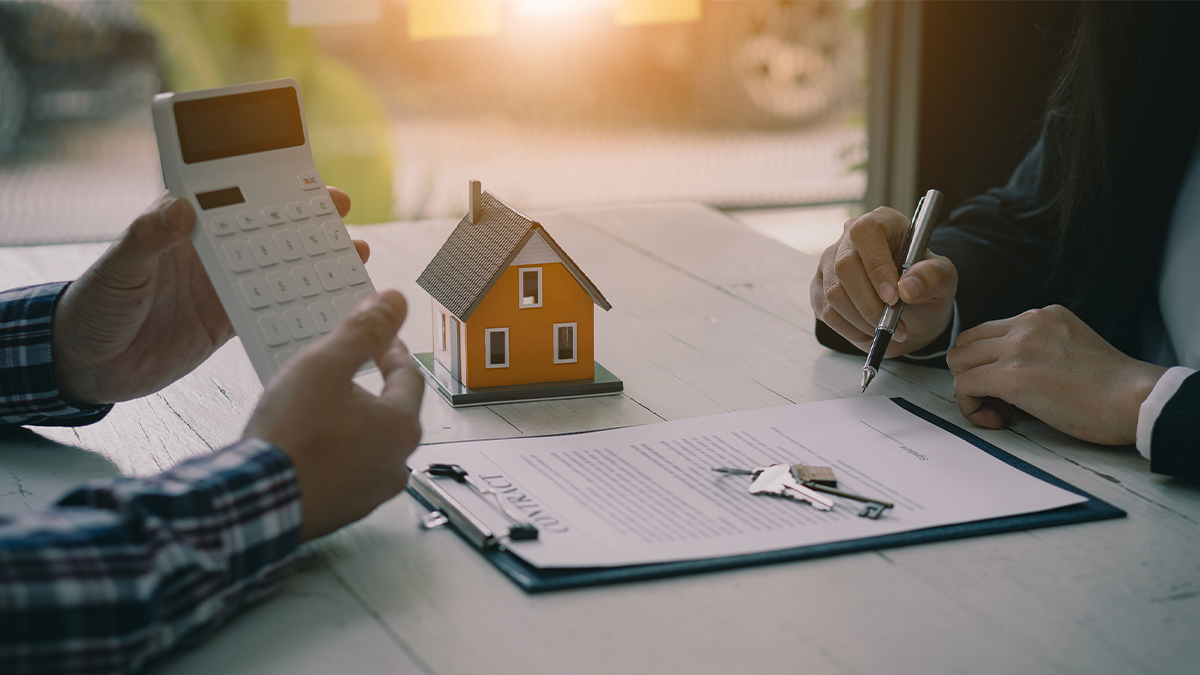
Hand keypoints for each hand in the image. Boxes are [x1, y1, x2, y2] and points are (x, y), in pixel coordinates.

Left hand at [52, 189, 369, 404]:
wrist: (85, 366)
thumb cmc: (90, 308)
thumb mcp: (117, 269)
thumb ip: (146, 238)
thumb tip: (180, 207)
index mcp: (183, 230)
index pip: (234, 198)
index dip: (272, 187)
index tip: (308, 181)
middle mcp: (208, 253)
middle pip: (266, 229)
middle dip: (307, 219)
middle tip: (344, 212)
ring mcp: (221, 287)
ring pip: (277, 266)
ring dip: (312, 260)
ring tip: (351, 254)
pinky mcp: (226, 321)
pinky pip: (270, 307)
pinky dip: (299, 303)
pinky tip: (326, 300)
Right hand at [244, 290, 423, 541]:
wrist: (254, 503)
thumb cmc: (290, 439)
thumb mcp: (324, 366)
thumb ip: (362, 331)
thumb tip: (394, 302)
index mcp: (402, 428)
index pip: (408, 376)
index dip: (390, 351)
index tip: (378, 340)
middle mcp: (396, 464)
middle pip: (390, 412)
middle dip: (367, 388)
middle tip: (339, 372)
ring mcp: (371, 492)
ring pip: (369, 443)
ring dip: (350, 423)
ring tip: (316, 409)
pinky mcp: (344, 509)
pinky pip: (347, 470)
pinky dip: (334, 453)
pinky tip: (306, 444)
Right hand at [810, 207, 957, 355]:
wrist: (912, 311)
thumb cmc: (925, 286)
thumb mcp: (944, 279)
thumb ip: (933, 277)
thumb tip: (907, 287)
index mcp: (882, 222)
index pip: (865, 233)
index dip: (876, 266)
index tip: (893, 298)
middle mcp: (849, 238)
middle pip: (845, 266)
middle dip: (869, 303)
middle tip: (891, 323)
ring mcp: (829, 263)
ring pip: (833, 293)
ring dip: (861, 320)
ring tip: (885, 329)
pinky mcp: (819, 288)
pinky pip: (826, 312)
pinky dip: (850, 329)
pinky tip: (870, 331)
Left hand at [947, 304, 1166, 444]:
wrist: (1138, 400)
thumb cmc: (1113, 389)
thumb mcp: (1071, 349)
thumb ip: (1038, 351)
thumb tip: (1005, 376)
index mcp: (1043, 316)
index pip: (989, 333)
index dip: (988, 364)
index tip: (1010, 391)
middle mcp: (1027, 323)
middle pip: (967, 344)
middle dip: (973, 374)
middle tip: (1002, 404)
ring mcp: (1018, 346)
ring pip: (958, 362)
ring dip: (970, 390)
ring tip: (1002, 413)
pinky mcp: (1012, 374)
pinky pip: (964, 386)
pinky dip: (971, 407)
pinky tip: (999, 420)